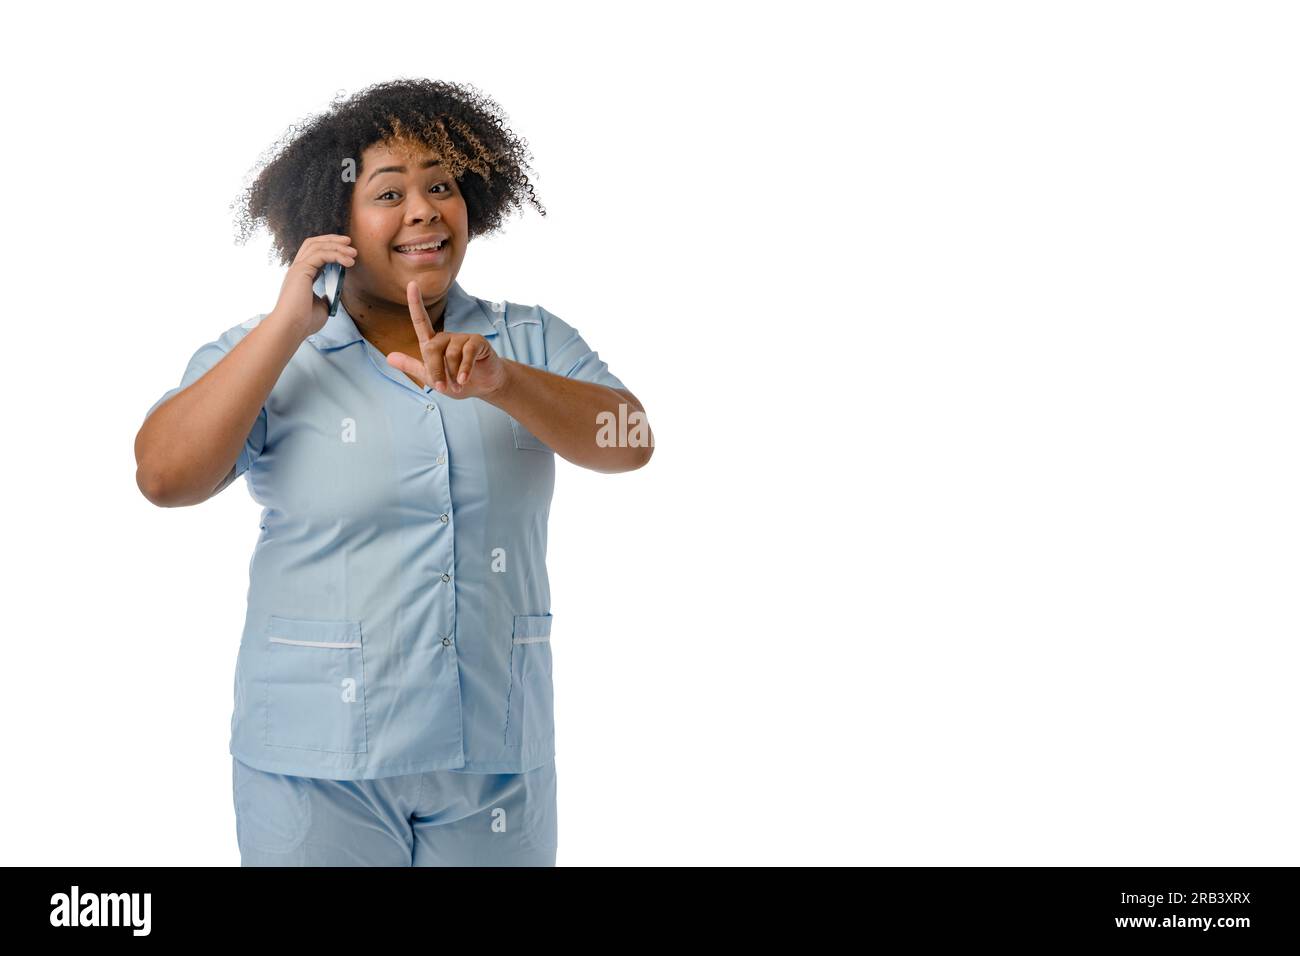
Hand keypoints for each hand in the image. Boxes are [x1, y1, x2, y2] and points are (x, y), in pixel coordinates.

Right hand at [270, 234, 356, 338]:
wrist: (291, 328)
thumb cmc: (304, 322)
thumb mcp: (321, 307)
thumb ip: (326, 298)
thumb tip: (332, 295)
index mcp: (301, 276)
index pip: (314, 253)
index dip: (329, 247)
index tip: (346, 250)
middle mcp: (297, 269)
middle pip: (313, 243)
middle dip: (332, 240)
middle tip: (350, 242)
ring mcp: (297, 268)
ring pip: (317, 245)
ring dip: (337, 246)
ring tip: (353, 252)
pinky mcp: (301, 270)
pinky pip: (320, 254)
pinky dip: (336, 255)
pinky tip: (348, 262)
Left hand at [386, 280, 507, 397]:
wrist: (484, 386)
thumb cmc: (457, 381)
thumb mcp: (431, 378)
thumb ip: (411, 367)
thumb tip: (388, 357)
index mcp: (434, 343)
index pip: (421, 321)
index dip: (415, 303)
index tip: (411, 284)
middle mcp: (447, 337)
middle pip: (433, 348)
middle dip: (436, 370)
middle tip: (444, 388)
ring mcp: (463, 338)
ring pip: (450, 353)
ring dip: (453, 374)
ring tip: (458, 385)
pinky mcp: (477, 342)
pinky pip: (467, 354)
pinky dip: (464, 369)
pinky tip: (464, 379)